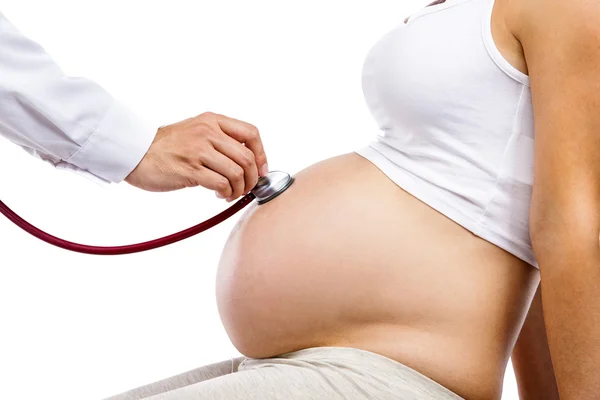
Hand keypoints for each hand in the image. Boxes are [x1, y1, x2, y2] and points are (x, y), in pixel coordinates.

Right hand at [125, 112, 267, 200]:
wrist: (135, 152)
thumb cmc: (166, 146)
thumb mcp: (196, 132)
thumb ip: (220, 140)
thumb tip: (249, 162)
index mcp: (212, 121)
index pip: (251, 133)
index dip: (261, 154)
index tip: (261, 169)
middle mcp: (208, 132)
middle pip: (247, 157)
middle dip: (253, 178)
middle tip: (247, 188)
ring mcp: (198, 150)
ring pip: (237, 172)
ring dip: (239, 189)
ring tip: (230, 193)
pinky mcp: (190, 169)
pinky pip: (221, 184)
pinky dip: (226, 193)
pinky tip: (220, 194)